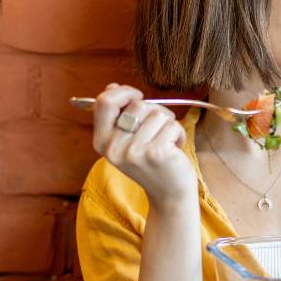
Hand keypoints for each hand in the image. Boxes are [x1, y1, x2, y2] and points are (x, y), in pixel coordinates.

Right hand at [92, 83, 196, 202]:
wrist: (169, 194)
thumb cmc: (151, 162)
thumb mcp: (127, 140)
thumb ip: (118, 114)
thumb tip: (111, 86)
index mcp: (102, 141)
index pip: (104, 102)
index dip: (124, 92)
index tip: (138, 97)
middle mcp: (113, 147)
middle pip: (136, 104)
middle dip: (154, 111)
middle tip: (158, 130)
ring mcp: (133, 151)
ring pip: (157, 113)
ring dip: (168, 124)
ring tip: (166, 142)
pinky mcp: (155, 153)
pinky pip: (172, 124)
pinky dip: (179, 133)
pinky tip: (175, 149)